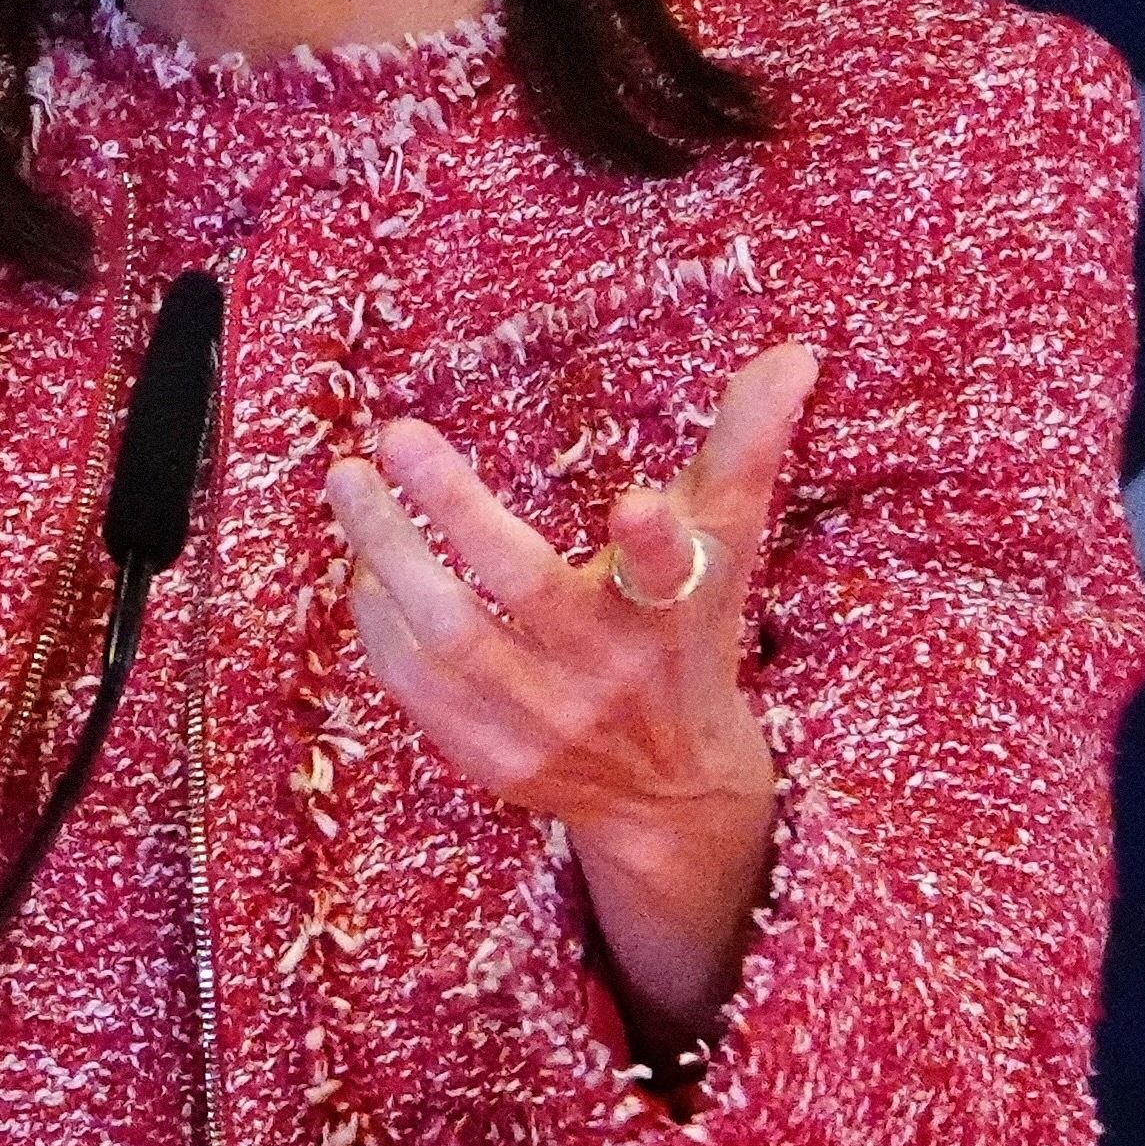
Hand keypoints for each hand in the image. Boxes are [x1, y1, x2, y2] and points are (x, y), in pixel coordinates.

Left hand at [321, 340, 819, 1046]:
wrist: (671, 791)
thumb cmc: (689, 635)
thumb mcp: (725, 543)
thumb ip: (748, 444)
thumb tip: (794, 354)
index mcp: (674, 608)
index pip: (674, 572)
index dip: (655, 543)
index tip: (635, 504)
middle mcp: (610, 671)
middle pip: (520, 588)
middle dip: (450, 508)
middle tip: (392, 434)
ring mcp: (546, 721)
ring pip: (447, 635)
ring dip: (387, 553)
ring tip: (350, 483)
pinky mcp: (491, 756)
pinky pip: (413, 684)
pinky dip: (379, 620)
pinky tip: (366, 565)